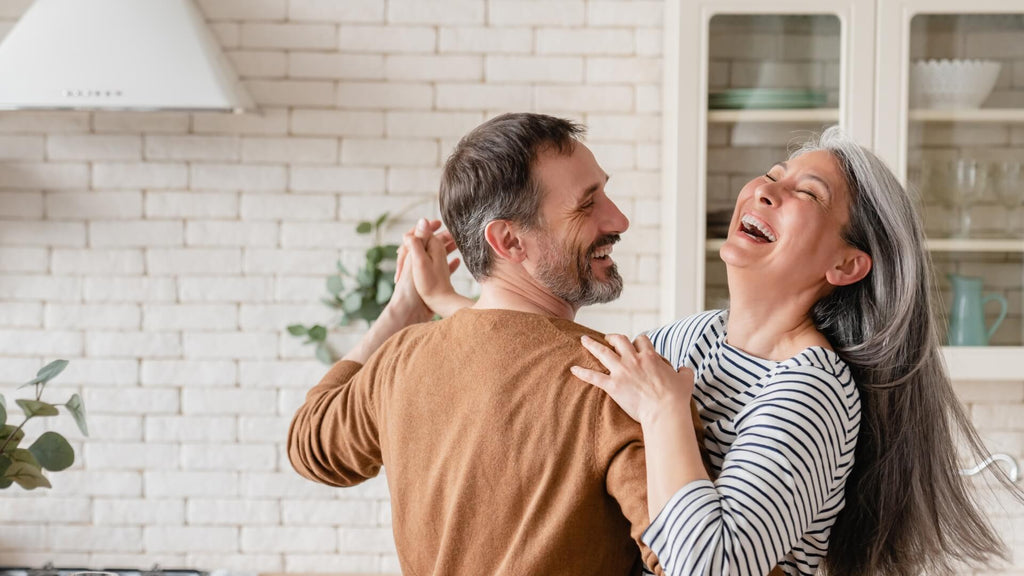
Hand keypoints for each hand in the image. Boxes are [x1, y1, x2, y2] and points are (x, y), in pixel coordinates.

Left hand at [394, 218, 455, 281]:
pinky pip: (442, 270)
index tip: (439, 222)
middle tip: (454, 233)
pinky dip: (449, 264)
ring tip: (458, 244)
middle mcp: (417, 261)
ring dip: (446, 248)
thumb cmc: (413, 287)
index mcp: (413, 254)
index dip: (427, 227)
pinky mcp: (431, 283)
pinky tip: (458, 262)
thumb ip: (419, 240)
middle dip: (441, 237)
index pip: (419, 235)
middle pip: (430, 244)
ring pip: (436, 255)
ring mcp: (424, 272)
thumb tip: (423, 220)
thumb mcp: (417, 260)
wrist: (411, 310)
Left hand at [571, 334, 694, 424]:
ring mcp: (622, 371)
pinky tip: (573, 369)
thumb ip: (684, 371)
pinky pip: (593, 376)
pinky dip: (582, 372)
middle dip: (613, 337)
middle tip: (608, 338)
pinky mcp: (613, 385)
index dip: (637, 341)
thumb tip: (684, 369)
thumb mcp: (686, 379)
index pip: (641, 340)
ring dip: (592, 345)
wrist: (664, 411)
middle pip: (619, 340)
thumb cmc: (676, 397)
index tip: (635, 344)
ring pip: (603, 352)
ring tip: (583, 340)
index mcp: (650, 356)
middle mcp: (634, 359)